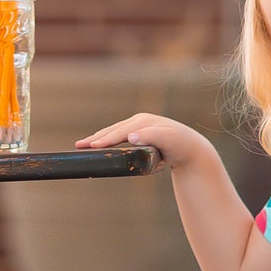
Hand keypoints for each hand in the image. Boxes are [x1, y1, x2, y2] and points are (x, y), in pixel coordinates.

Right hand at [73, 112, 211, 167]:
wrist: (191, 148)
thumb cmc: (181, 145)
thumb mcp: (169, 140)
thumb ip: (151, 137)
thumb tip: (131, 137)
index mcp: (143, 122)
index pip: (120, 132)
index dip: (105, 139)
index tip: (93, 147)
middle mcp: (139, 122)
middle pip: (113, 130)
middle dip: (96, 138)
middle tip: (79, 146)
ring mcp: (139, 127)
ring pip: (115, 132)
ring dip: (99, 138)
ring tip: (84, 145)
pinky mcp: (140, 134)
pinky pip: (119, 137)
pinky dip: (108, 140)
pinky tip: (100, 145)